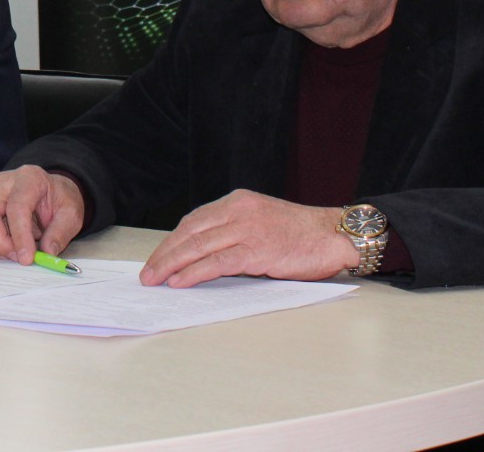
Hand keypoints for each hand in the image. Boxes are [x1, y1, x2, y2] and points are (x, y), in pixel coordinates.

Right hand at [0, 166, 85, 263]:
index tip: (27, 259)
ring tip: (4, 255)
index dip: (19, 236)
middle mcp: (1, 182)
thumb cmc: (58, 201)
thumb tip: (46, 253)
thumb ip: (61, 232)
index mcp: (28, 178)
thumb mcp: (71, 214)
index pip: (17, 206)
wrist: (49, 192)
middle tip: (15, 258)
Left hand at [139, 189, 355, 286]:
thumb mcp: (261, 222)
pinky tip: (180, 281)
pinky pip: (218, 262)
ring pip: (199, 246)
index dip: (172, 240)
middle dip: (165, 253)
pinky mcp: (258, 250)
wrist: (335, 235)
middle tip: (147, 272)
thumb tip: (203, 257)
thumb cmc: (301, 234)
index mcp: (237, 202)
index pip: (194, 221)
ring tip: (155, 279)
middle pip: (190, 232)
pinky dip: (195, 272)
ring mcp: (248, 229)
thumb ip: (235, 233)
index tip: (158, 256)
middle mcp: (238, 211)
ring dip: (172, 264)